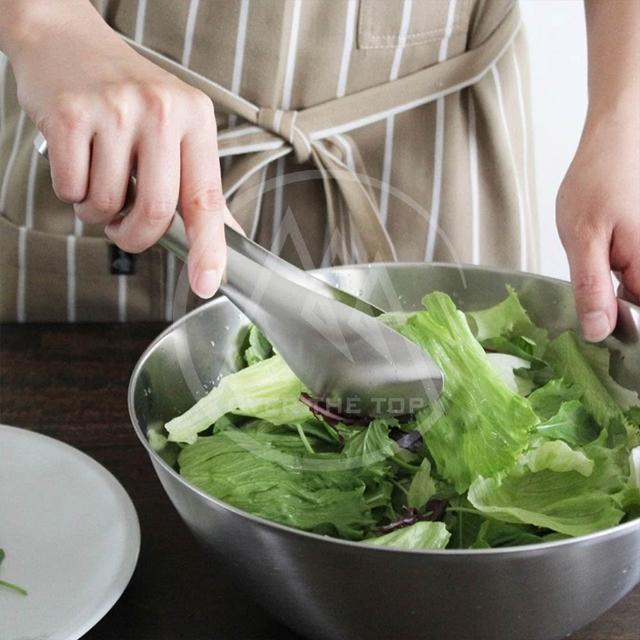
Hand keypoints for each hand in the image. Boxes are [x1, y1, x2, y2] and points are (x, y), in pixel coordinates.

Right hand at [4, 0, 235, 297]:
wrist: (67, 40)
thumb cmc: (126, 94)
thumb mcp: (177, 128)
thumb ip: (199, 183)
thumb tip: (226, 235)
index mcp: (195, 119)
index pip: (206, 198)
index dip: (208, 248)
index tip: (206, 283)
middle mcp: (161, 110)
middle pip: (155, 211)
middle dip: (136, 236)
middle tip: (125, 229)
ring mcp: (113, 110)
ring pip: (106, 204)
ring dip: (99, 213)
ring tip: (99, 181)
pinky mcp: (69, 114)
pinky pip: (70, 188)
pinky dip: (71, 193)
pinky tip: (77, 163)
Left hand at [556, 104, 639, 341]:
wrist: (617, 138)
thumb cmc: (600, 180)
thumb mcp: (582, 237)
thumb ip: (591, 287)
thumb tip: (598, 331)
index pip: (639, 320)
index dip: (616, 327)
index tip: (595, 322)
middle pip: (636, 304)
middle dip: (611, 301)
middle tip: (593, 265)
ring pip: (632, 289)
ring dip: (610, 283)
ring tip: (598, 247)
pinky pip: (632, 272)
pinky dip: (614, 268)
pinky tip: (604, 246)